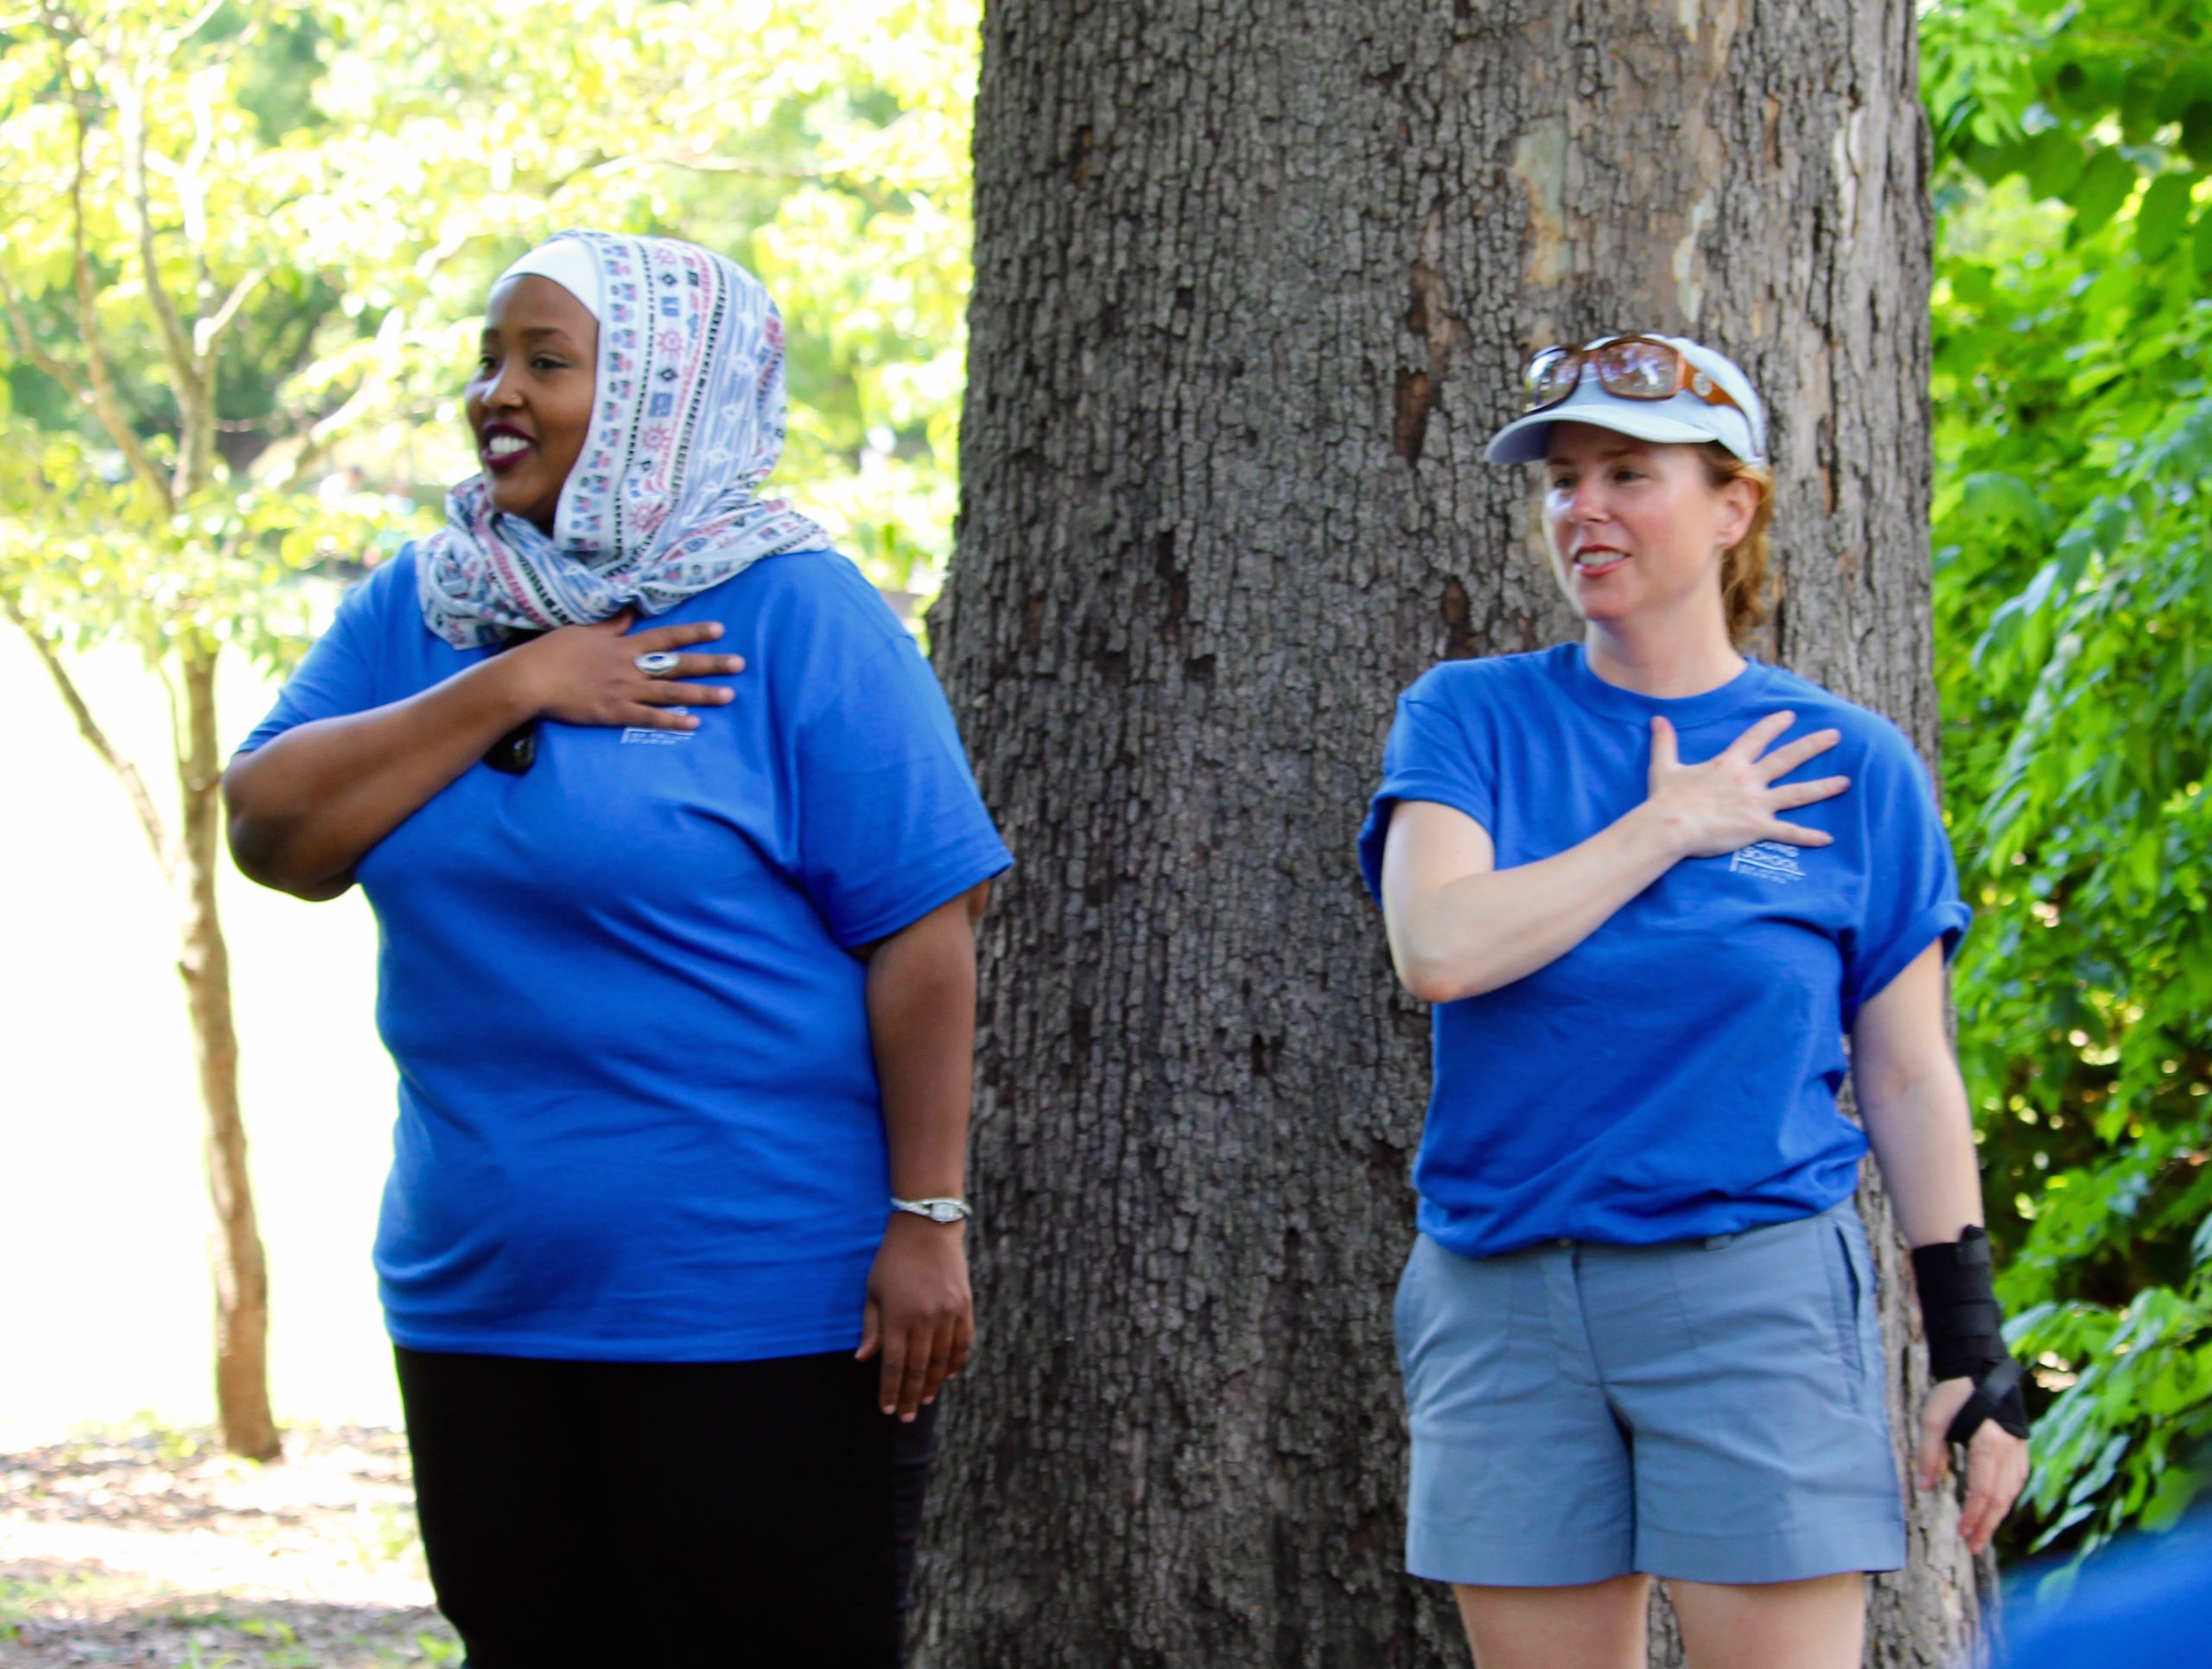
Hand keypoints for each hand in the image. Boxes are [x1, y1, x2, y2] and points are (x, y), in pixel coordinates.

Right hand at [504, 612, 743, 730]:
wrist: (529, 679)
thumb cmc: (551, 653)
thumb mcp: (583, 631)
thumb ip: (611, 625)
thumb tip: (630, 613)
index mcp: (623, 645)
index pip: (666, 637)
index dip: (694, 633)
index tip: (720, 630)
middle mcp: (629, 667)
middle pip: (677, 664)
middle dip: (710, 663)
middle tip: (740, 664)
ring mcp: (623, 691)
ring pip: (670, 692)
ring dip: (701, 693)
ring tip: (729, 695)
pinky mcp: (613, 713)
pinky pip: (648, 718)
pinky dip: (672, 721)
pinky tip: (694, 723)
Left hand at [856, 1213, 973, 1420]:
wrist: (927, 1229)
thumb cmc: (892, 1260)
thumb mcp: (873, 1291)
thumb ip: (870, 1327)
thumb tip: (862, 1359)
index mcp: (897, 1316)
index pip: (892, 1365)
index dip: (889, 1390)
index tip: (887, 1409)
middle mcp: (924, 1319)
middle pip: (918, 1369)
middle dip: (910, 1396)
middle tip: (906, 1417)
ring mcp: (948, 1313)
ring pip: (942, 1361)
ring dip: (933, 1384)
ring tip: (926, 1401)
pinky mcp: (964, 1307)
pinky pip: (962, 1343)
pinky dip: (955, 1363)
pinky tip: (948, 1376)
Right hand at [1644, 710, 1848, 858]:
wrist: (1670, 826)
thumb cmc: (1666, 799)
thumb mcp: (1664, 767)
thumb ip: (1665, 742)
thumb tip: (1657, 719)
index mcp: (1729, 764)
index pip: (1757, 738)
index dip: (1774, 725)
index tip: (1790, 715)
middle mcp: (1748, 780)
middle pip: (1787, 759)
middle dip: (1813, 745)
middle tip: (1835, 735)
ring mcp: (1756, 804)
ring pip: (1797, 793)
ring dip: (1823, 787)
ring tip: (1845, 782)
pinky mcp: (1757, 827)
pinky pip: (1788, 832)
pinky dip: (1808, 836)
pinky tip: (1827, 838)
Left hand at [1917, 1376, 2029, 1555]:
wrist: (1981, 1367)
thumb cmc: (1954, 1392)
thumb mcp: (1933, 1419)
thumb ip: (1929, 1454)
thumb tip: (1925, 1488)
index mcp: (1989, 1444)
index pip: (1983, 1491)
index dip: (1973, 1516)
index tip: (1961, 1534)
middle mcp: (2009, 1451)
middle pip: (2000, 1498)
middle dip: (1986, 1525)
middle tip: (1973, 1547)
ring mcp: (2019, 1449)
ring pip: (2011, 1492)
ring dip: (1997, 1515)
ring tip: (1982, 1533)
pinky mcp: (2020, 1446)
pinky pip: (2016, 1480)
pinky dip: (2005, 1498)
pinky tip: (1996, 1507)